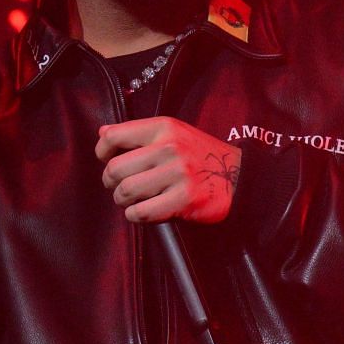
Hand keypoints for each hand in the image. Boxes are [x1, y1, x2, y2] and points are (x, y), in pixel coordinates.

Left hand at [95, 117, 241, 223]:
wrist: (240, 176)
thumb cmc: (201, 156)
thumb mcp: (174, 133)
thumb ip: (139, 133)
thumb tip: (103, 132)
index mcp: (163, 128)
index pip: (114, 136)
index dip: (102, 151)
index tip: (107, 160)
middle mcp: (168, 148)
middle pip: (115, 169)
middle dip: (111, 182)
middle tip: (121, 186)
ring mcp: (176, 175)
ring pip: (125, 192)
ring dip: (124, 201)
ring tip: (134, 200)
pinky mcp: (183, 200)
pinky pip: (141, 212)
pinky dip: (136, 215)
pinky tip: (145, 211)